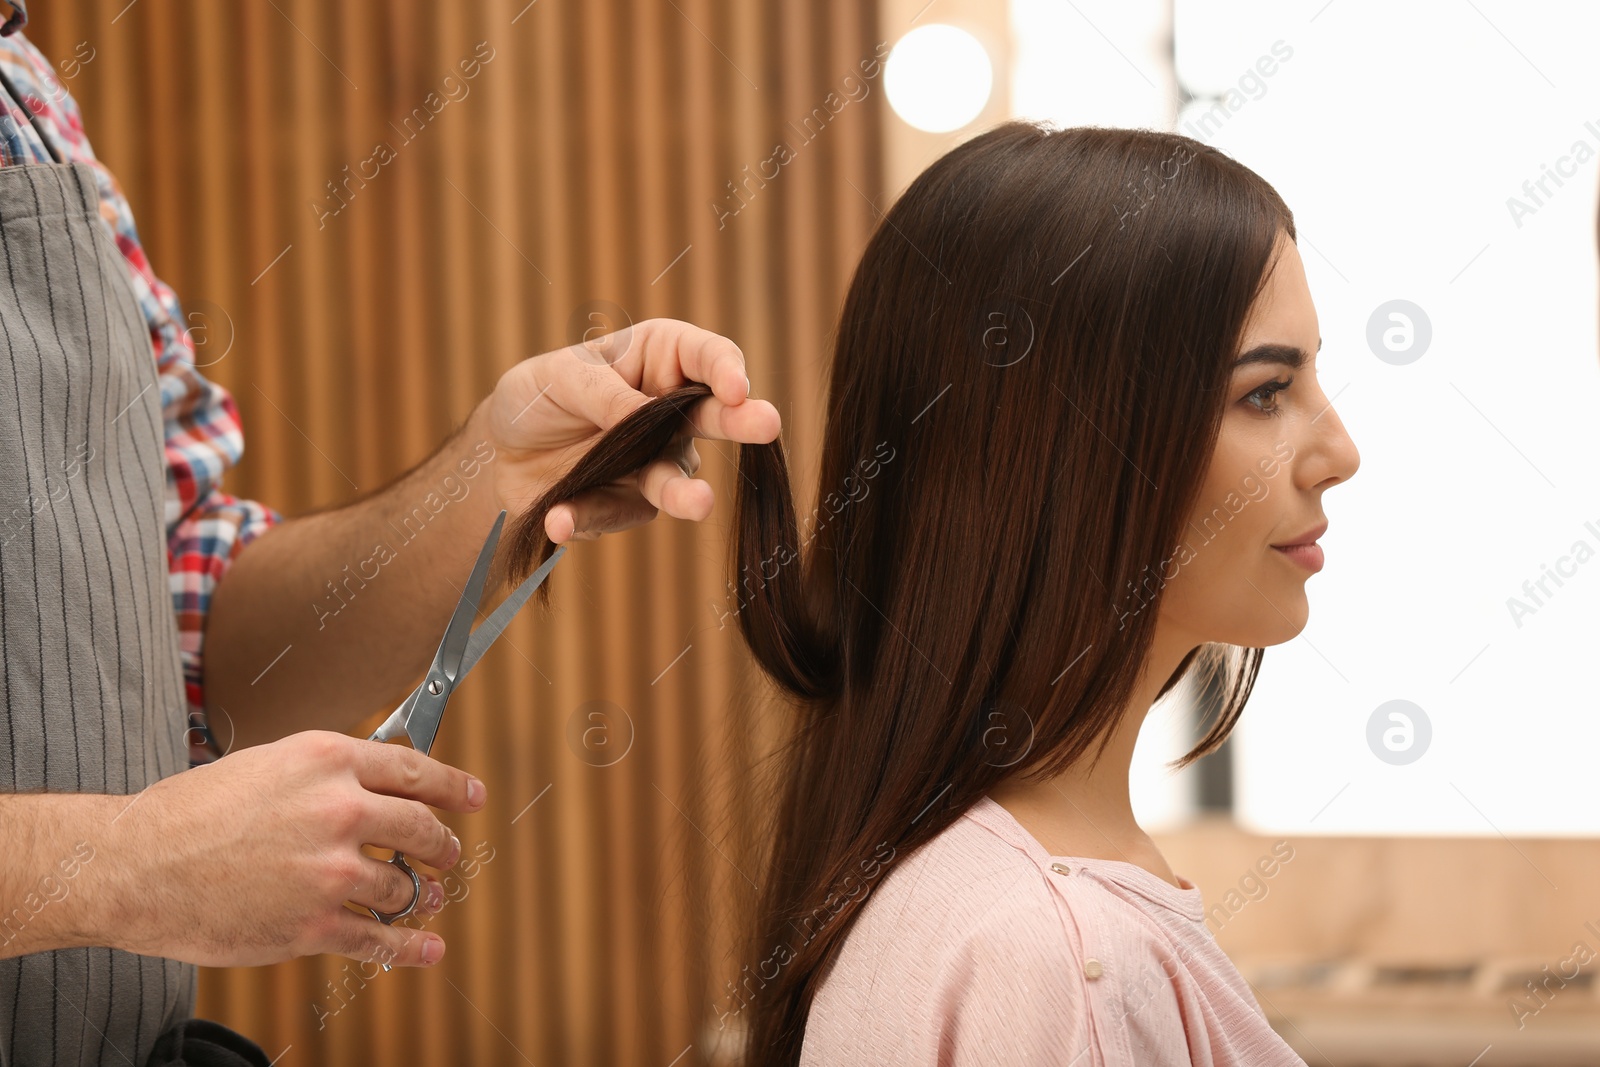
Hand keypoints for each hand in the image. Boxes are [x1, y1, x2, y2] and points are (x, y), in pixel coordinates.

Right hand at [98, 731, 483, 968]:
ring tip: (429, 896)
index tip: (472, 796)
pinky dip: (411, 948)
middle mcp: (338, 810)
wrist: (134, 866)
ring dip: (423, 894)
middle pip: (422, 827)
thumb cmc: (189, 813)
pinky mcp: (313, 925)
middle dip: (443, 843)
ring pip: (404, 885)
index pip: (414, 769)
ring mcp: (329, 871)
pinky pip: (380, 939)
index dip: (453, 785)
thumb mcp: (268, 765)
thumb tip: (376, 785)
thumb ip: (326, 774)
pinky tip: (426, 949)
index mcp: (327, 761)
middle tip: (449, 851)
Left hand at [486, 318, 780, 542]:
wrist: (504, 456)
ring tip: (699, 504)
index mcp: (658, 359)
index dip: (725, 369)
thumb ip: (601, 392)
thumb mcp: (557, 377)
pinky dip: (584, 517)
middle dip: (741, 421)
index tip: (734, 389)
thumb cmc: (538, 398)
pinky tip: (559, 518)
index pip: (705, 356)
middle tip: (767, 424)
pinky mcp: (631, 505)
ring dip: (683, 493)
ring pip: (677, 480)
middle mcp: (671, 412)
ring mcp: (658, 461)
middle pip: (715, 415)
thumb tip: (641, 416)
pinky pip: (614, 513)